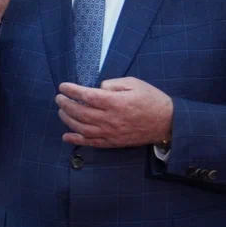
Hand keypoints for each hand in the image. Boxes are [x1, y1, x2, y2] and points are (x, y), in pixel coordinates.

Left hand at [55, 78, 173, 148]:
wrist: (167, 122)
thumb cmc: (151, 99)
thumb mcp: (134, 83)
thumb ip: (113, 84)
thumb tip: (98, 88)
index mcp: (116, 102)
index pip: (87, 96)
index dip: (72, 91)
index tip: (62, 86)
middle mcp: (111, 119)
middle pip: (81, 112)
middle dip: (66, 104)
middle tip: (58, 98)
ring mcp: (111, 133)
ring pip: (82, 128)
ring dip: (68, 120)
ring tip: (61, 111)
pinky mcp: (113, 142)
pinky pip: (91, 142)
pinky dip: (76, 140)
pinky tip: (66, 136)